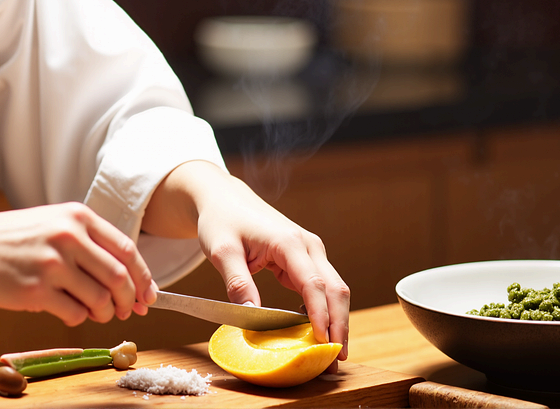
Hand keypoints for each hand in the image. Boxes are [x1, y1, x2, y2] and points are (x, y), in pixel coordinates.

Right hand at [0, 202, 156, 326]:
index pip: (127, 250)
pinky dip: (77, 318)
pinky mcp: (35, 291)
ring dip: (104, 313)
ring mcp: (53, 264)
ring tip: (93, 312)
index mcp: (76, 216)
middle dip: (130, 301)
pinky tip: (64, 310)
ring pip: (101, 300)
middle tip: (127, 312)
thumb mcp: (48, 222)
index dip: (143, 277)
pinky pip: (75, 314)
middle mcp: (68, 236)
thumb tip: (122, 277)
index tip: (148, 295)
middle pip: (120, 278)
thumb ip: (83, 242)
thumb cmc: (2, 238)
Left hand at [146, 162, 351, 357]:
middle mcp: (308, 245)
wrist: (223, 199)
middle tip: (336, 360)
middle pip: (335, 289)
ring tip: (332, 355)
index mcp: (288, 242)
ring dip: (336, 321)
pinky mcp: (304, 260)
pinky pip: (322, 288)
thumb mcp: (221, 251)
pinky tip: (317, 334)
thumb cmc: (221, 221)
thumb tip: (251, 316)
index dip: (321, 315)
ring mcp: (309, 252)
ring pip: (334, 290)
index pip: (314, 284)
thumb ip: (237, 282)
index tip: (323, 344)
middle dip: (339, 325)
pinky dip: (325, 311)